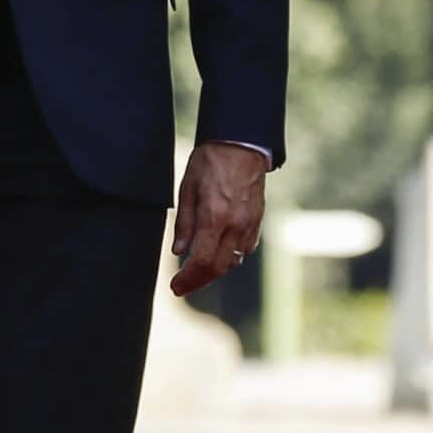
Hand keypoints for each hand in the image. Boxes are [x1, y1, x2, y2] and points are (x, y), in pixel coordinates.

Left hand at [170, 142, 266, 295]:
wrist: (240, 145)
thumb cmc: (209, 162)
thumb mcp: (187, 189)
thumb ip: (184, 223)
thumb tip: (179, 251)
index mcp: (215, 216)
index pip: (202, 261)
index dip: (188, 279)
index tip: (175, 287)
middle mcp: (235, 225)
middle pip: (219, 268)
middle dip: (199, 282)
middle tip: (182, 287)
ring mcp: (249, 224)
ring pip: (233, 261)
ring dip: (214, 272)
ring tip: (196, 273)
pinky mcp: (257, 221)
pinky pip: (244, 249)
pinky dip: (230, 258)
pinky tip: (217, 256)